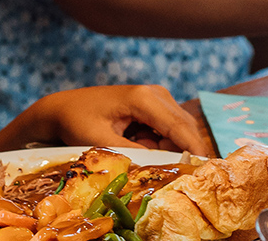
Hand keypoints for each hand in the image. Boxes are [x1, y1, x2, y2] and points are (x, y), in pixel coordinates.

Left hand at [0, 85, 215, 156]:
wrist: (62, 108)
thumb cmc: (77, 121)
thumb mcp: (101, 142)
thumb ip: (132, 153)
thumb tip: (161, 165)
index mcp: (143, 98)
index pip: (179, 127)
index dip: (194, 149)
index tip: (205, 169)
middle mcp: (155, 94)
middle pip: (185, 127)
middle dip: (183, 151)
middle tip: (177, 174)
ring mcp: (156, 97)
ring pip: (179, 129)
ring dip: (168, 148)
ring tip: (142, 155)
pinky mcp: (154, 105)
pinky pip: (168, 129)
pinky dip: (160, 143)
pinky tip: (140, 147)